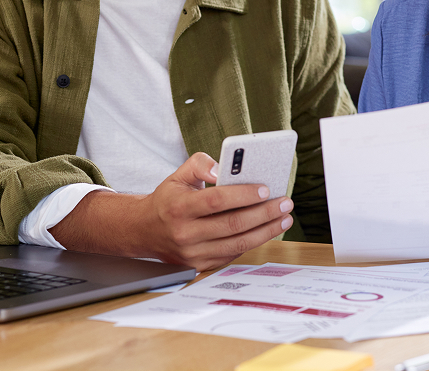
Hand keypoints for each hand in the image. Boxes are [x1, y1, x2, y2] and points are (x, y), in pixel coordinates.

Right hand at [50, 153, 294, 270]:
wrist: (144, 231)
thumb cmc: (167, 199)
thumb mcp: (178, 175)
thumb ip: (200, 164)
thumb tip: (221, 169)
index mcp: (178, 208)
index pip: (216, 201)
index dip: (243, 195)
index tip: (266, 188)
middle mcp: (185, 234)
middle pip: (232, 224)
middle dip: (264, 213)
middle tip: (285, 202)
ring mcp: (193, 253)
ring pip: (237, 243)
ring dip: (266, 231)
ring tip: (285, 218)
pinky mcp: (201, 265)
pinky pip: (233, 254)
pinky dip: (254, 241)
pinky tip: (268, 229)